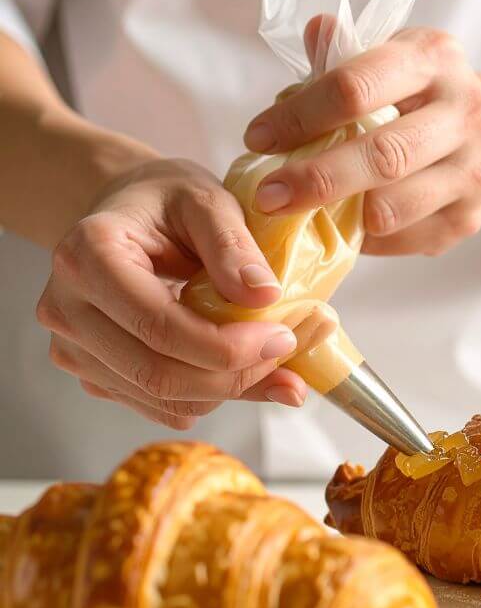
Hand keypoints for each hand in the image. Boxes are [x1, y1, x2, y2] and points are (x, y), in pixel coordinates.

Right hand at [36, 159, 307, 429]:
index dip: (228, 346)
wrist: (127, 214)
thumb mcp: (205, 201)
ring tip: (272, 359)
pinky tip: (239, 368)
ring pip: (163, 400)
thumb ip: (234, 246)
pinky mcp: (93, 374)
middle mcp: (66, 310)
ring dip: (229, 390)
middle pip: (159, 375)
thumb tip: (265, 297)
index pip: (160, 327)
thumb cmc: (165, 201)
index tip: (282, 337)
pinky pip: (160, 406)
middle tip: (286, 353)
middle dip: (236, 376)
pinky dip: (210, 395)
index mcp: (87, 258)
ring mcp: (73, 349)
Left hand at [243, 26, 480, 255]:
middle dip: (315, 180)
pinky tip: (349, 225)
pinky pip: (402, 240)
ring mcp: (475, 172)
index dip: (299, 117)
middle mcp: (467, 114)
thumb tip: (316, 35)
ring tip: (307, 213)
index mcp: (435, 60)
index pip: (357, 87)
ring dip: (340, 217)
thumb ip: (347, 58)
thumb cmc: (419, 98)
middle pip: (381, 157)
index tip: (259, 139)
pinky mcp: (468, 220)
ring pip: (392, 208)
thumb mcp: (388, 62)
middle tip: (268, 198)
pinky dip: (366, 239)